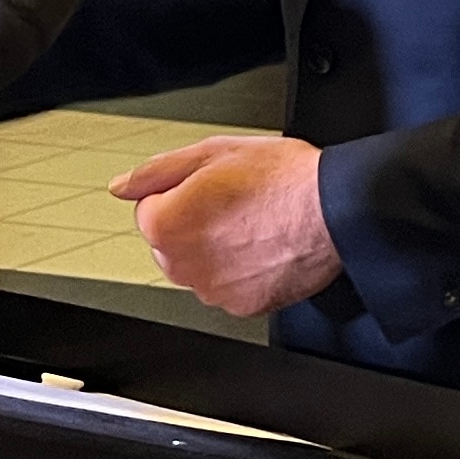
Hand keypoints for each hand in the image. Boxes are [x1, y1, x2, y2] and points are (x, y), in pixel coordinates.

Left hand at [113, 136, 340, 317]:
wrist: (336, 210)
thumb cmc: (284, 179)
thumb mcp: (215, 152)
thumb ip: (159, 170)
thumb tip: (123, 185)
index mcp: (166, 224)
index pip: (151, 208)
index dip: (183, 191)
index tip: (213, 187)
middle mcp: (181, 264)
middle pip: (173, 242)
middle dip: (196, 225)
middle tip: (238, 203)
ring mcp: (212, 289)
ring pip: (202, 266)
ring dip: (219, 250)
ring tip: (259, 225)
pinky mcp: (243, 306)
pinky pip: (231, 287)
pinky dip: (245, 272)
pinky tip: (268, 248)